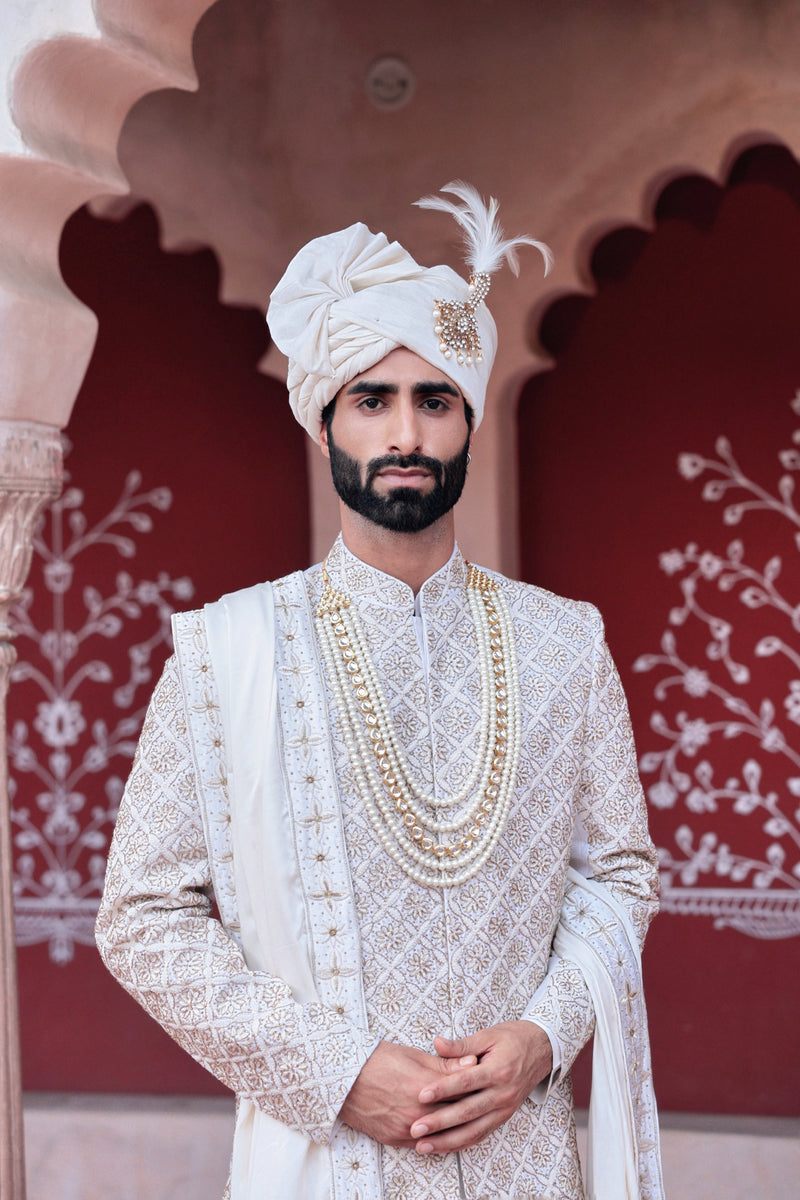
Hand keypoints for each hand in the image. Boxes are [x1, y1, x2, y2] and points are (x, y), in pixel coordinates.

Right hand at [339, 1040, 476, 1146]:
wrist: (343, 1079)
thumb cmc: (376, 1061)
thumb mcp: (412, 1055)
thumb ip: (445, 1064)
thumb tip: (473, 1063)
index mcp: (425, 1087)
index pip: (463, 1091)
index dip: (478, 1087)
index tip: (488, 1084)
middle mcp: (418, 1112)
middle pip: (456, 1115)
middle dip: (472, 1109)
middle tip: (485, 1103)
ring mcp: (407, 1129)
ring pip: (442, 1135)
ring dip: (456, 1128)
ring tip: (470, 1120)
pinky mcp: (396, 1139)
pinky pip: (424, 1144)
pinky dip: (436, 1140)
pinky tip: (445, 1134)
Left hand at [409, 1020, 552, 1154]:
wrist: (543, 1049)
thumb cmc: (514, 1039)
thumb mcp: (488, 1035)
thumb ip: (461, 1045)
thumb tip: (437, 1043)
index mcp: (498, 1070)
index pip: (465, 1083)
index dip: (443, 1089)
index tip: (421, 1095)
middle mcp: (502, 1094)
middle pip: (467, 1112)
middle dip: (440, 1123)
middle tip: (416, 1128)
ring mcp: (504, 1109)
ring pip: (473, 1130)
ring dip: (447, 1141)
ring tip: (424, 1146)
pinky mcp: (504, 1117)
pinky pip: (481, 1134)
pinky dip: (462, 1143)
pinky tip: (444, 1147)